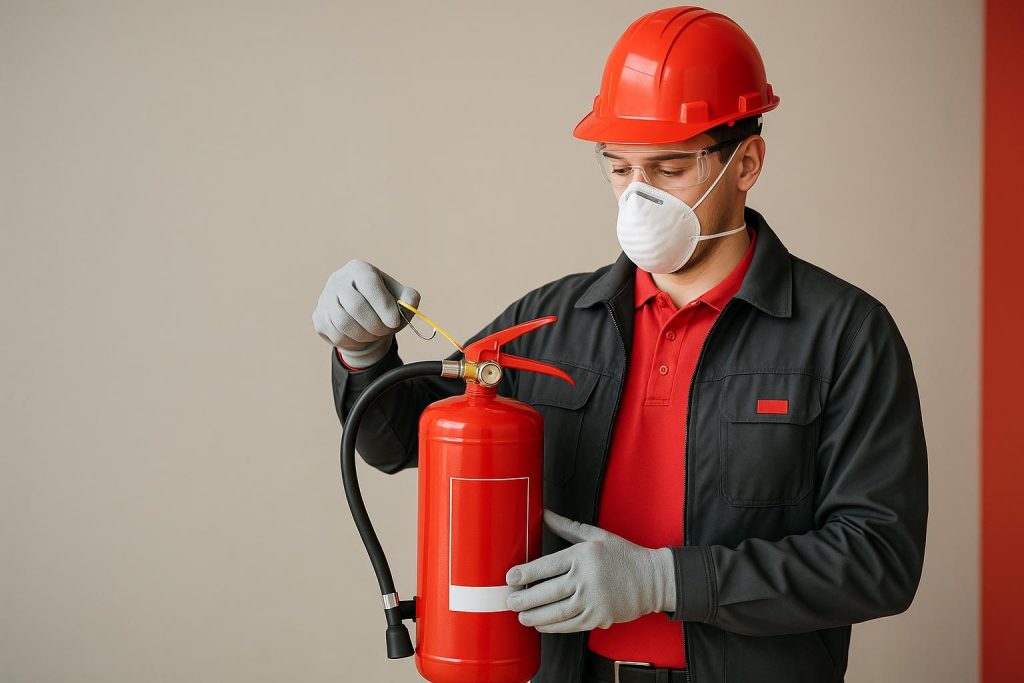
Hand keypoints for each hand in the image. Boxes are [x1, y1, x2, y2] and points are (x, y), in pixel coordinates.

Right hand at [312, 259, 420, 367]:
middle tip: (386, 331)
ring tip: (376, 334)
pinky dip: (353, 341)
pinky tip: (361, 337)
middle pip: (356, 306)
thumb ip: (410, 298)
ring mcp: (325, 298)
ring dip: (366, 335)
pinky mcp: (319, 317)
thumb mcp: (400, 298)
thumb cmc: (383, 305)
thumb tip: (410, 303)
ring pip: (344, 323)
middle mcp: (338, 280)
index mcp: (359, 269)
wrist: (361, 318)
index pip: (369, 283)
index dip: (383, 305)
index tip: (394, 322)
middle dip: (376, 325)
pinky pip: (337, 334)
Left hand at [504, 509, 675, 632]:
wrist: (652, 579)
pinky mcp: (598, 617)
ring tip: (520, 615)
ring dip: (534, 615)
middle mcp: (586, 578)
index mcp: (583, 555)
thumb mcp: (596, 535)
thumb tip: (544, 513)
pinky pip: (570, 625)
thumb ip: (567, 527)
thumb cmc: (623, 555)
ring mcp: (593, 600)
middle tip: (509, 600)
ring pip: (556, 612)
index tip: (510, 578)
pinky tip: (540, 624)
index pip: (547, 566)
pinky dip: (552, 626)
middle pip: (547, 592)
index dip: (525, 574)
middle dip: (524, 599)